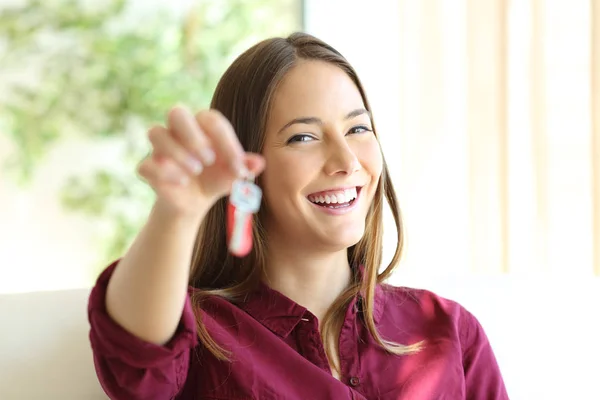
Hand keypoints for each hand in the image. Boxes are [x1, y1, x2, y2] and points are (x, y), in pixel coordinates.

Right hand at [137, 106, 264, 217]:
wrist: (194, 201)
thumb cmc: (216, 178)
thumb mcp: (232, 175)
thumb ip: (245, 166)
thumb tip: (259, 163)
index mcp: (202, 126)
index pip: (211, 120)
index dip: (227, 142)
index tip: (239, 168)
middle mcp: (178, 130)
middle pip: (176, 113)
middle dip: (192, 135)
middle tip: (209, 159)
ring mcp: (160, 148)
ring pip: (156, 133)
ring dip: (177, 152)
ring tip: (196, 170)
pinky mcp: (149, 167)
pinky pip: (147, 163)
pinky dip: (164, 172)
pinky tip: (182, 183)